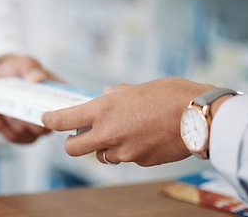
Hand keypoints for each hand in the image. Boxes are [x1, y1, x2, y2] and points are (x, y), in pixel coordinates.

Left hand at [0, 55, 60, 143]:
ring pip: (27, 133)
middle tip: (19, 107)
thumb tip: (36, 78)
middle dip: (30, 120)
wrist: (0, 78)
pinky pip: (12, 136)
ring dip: (12, 121)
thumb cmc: (18, 71)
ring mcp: (35, 128)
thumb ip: (30, 67)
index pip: (66, 111)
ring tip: (1, 106)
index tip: (43, 106)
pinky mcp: (20, 134)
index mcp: (59, 98)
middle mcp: (50, 116)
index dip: (58, 113)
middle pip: (46, 128)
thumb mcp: (24, 63)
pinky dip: (0, 125)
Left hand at [42, 77, 213, 165]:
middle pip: (73, 149)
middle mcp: (109, 133)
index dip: (51, 120)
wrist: (201, 117)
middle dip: (72, 143)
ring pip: (102, 155)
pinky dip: (128, 150)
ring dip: (104, 147)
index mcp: (104, 109)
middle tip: (80, 135)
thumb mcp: (138, 87)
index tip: (46, 119)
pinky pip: (126, 158)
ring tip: (121, 133)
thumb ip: (117, 94)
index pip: (64, 120)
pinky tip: (142, 138)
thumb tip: (105, 95)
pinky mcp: (140, 161)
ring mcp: (124, 151)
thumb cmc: (171, 95)